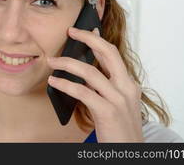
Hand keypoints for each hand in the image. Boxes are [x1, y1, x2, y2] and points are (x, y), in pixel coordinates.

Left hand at [46, 27, 143, 141]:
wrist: (130, 154)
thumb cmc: (120, 130)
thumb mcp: (116, 104)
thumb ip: (103, 88)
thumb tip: (82, 73)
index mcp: (128, 85)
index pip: (113, 54)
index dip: (97, 39)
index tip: (83, 31)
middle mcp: (126, 88)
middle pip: (108, 53)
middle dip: (88, 38)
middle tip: (70, 32)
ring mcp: (118, 99)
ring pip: (91, 71)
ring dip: (68, 63)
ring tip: (52, 61)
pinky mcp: (108, 112)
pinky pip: (83, 92)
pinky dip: (66, 84)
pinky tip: (54, 81)